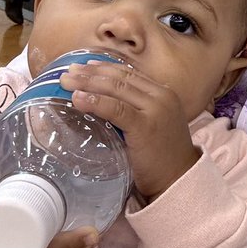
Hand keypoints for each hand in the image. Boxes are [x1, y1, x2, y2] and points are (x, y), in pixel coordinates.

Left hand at [60, 61, 199, 200]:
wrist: (179, 181)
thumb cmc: (162, 158)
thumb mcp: (152, 125)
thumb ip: (136, 111)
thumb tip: (103, 103)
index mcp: (163, 93)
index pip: (130, 73)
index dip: (105, 68)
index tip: (84, 66)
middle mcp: (161, 96)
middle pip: (121, 77)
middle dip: (91, 72)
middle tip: (69, 71)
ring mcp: (155, 109)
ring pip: (116, 88)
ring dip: (88, 83)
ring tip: (67, 82)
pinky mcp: (145, 126)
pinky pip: (115, 109)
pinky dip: (95, 101)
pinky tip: (78, 99)